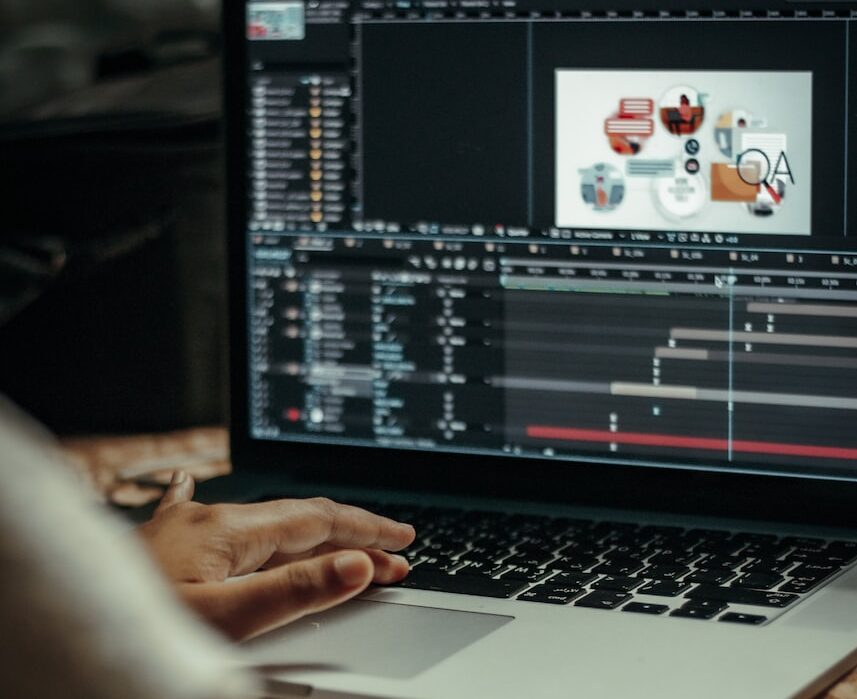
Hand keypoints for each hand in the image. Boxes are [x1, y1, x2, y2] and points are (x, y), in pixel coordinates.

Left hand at [138, 472, 414, 640]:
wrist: (54, 622)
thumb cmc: (135, 626)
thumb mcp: (223, 618)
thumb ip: (293, 590)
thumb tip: (355, 564)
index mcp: (228, 529)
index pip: (318, 521)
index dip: (366, 530)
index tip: (403, 541)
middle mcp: (210, 518)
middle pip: (298, 517)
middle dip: (351, 533)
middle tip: (393, 551)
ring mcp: (186, 528)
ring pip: (266, 522)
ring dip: (311, 532)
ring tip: (344, 543)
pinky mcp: (168, 544)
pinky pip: (211, 517)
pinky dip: (228, 513)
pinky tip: (194, 485)